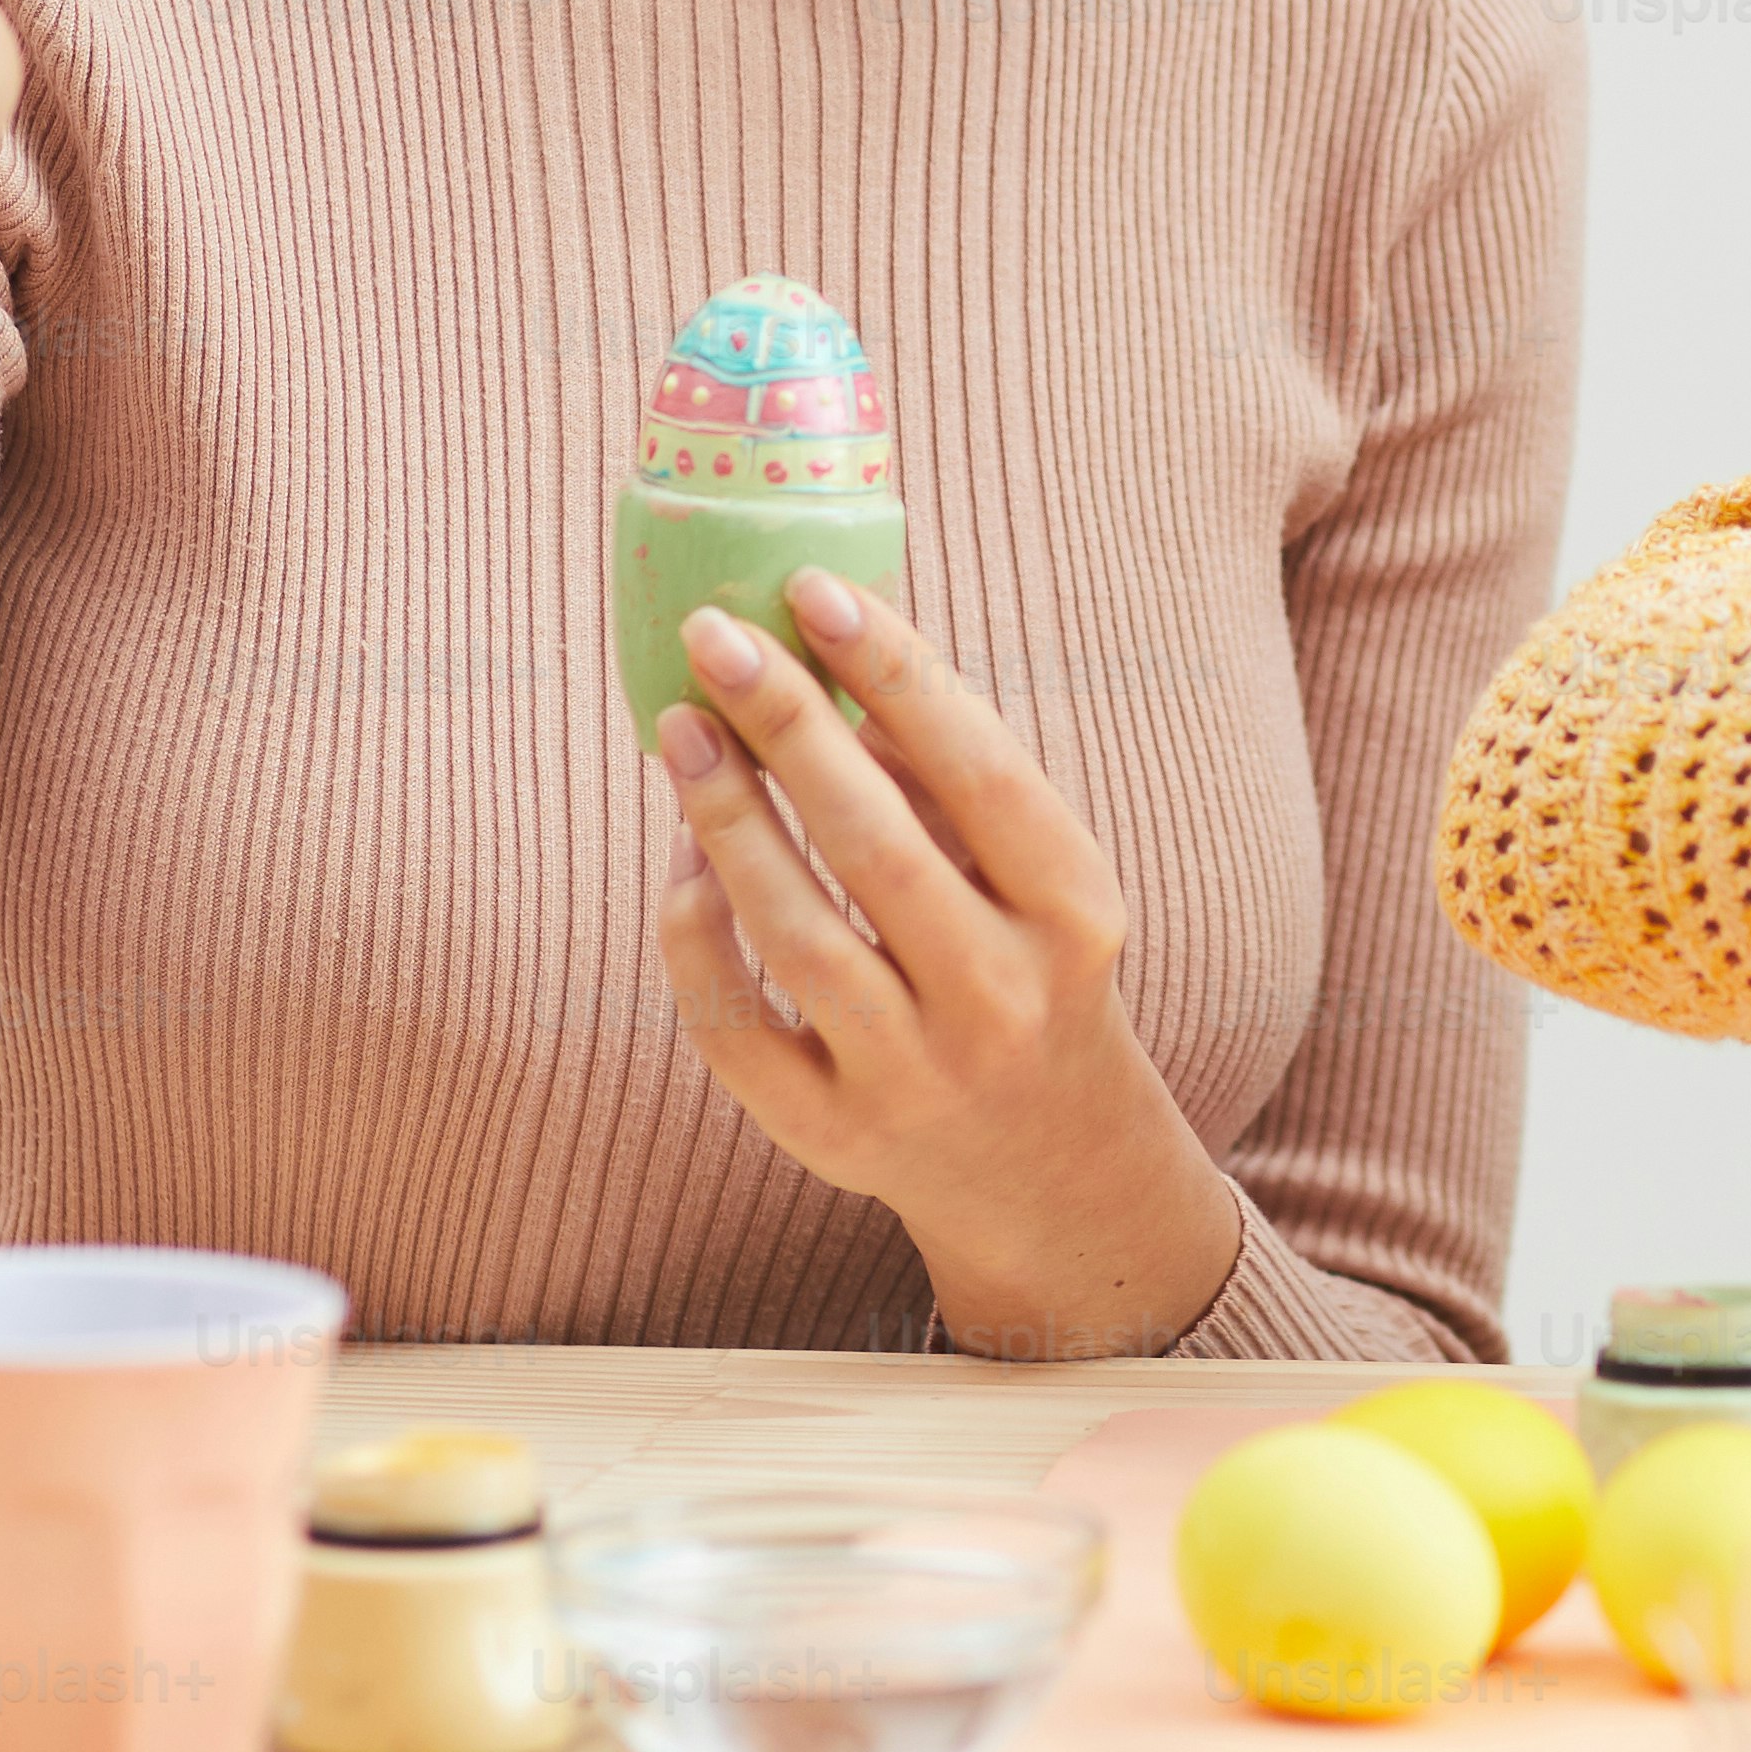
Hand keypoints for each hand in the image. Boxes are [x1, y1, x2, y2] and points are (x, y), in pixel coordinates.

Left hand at [645, 573, 1241, 1361]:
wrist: (1044, 1163)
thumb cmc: (1025, 969)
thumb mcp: (1032, 878)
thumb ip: (950, 780)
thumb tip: (839, 663)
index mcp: (1073, 914)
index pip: (982, 772)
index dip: (897, 672)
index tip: (814, 589)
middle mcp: (1001, 999)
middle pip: (874, 846)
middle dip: (785, 727)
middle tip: (712, 636)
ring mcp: (914, 1075)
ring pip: (796, 934)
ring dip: (725, 819)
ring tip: (677, 730)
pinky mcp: (831, 1132)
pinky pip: (734, 1027)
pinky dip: (696, 939)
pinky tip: (682, 862)